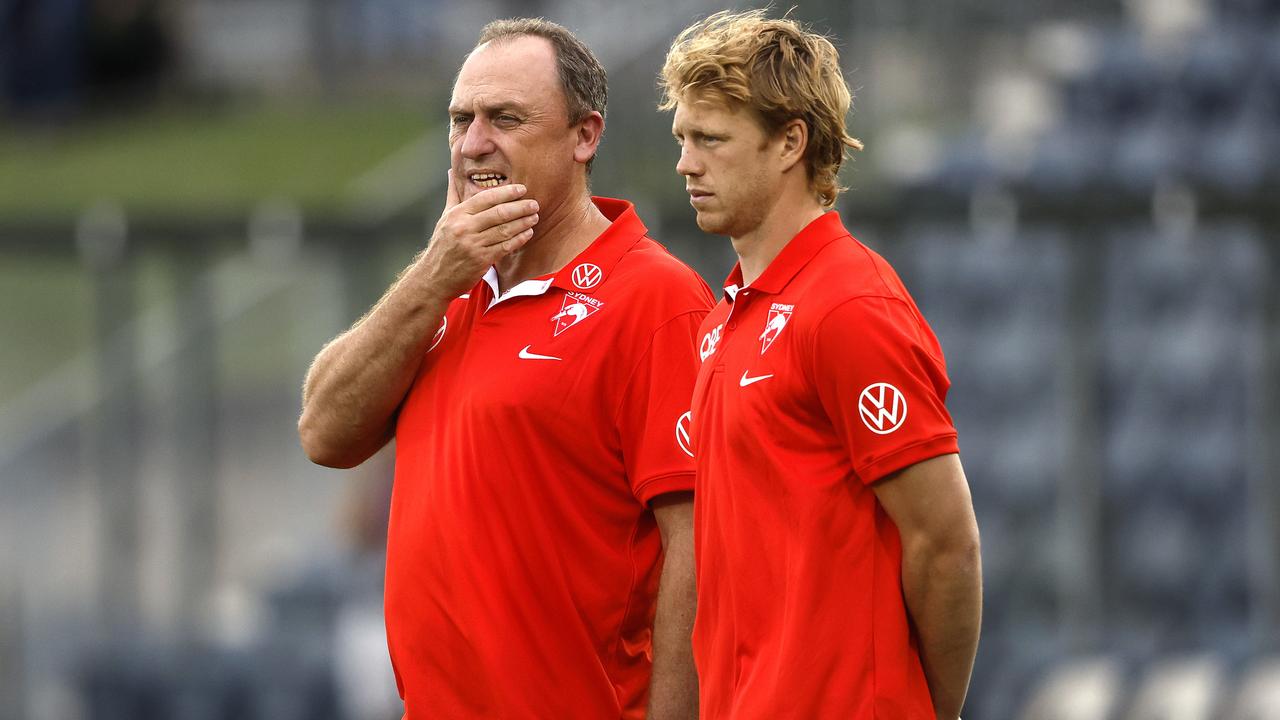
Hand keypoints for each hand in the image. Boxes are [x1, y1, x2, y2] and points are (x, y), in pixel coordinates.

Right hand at [417, 173, 539, 300]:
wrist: (433, 278)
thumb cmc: (442, 246)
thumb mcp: (444, 218)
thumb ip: (453, 195)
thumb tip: (451, 172)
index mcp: (457, 214)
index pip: (486, 198)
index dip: (507, 192)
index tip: (522, 189)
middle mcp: (464, 227)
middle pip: (499, 213)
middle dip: (520, 207)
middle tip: (534, 204)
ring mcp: (473, 244)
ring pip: (504, 229)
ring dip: (523, 222)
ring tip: (534, 217)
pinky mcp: (481, 260)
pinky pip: (505, 246)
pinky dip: (518, 239)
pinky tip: (527, 233)